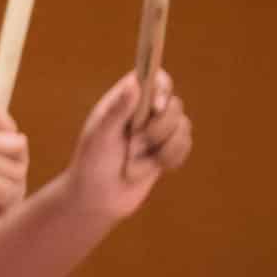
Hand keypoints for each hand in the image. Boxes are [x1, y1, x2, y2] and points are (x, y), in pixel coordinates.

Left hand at [63, 70, 194, 220]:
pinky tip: (150, 168)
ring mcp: (156, 130)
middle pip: (173, 103)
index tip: (156, 105)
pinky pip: (184, 145)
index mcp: (122, 100)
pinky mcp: (166, 149)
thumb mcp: (100, 137)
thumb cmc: (91, 164)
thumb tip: (134, 83)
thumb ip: (117, 111)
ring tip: (135, 161)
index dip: (161, 86)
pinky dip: (170, 158)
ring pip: (183, 126)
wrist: (97, 199)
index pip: (151, 77)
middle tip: (134, 144)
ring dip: (161, 148)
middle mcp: (141, 111)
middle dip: (158, 128)